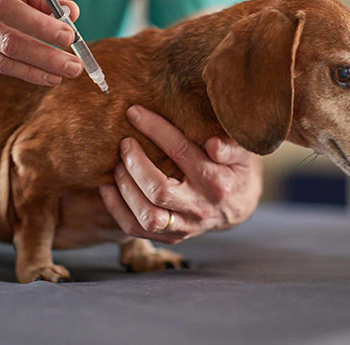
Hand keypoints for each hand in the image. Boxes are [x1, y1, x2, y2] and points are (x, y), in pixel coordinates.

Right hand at [0, 0, 82, 85]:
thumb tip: (71, 13)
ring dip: (44, 58)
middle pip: (6, 10)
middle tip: (70, 39)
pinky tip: (52, 77)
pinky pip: (1, 64)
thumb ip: (50, 1)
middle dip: (42, 27)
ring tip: (72, 68)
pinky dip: (30, 72)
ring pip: (8, 43)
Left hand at [99, 105, 262, 243]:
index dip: (155, 129)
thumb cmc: (235, 169)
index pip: (181, 152)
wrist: (239, 206)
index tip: (134, 113)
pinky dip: (117, 209)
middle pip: (159, 191)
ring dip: (125, 189)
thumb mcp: (241, 153)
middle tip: (124, 144)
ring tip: (117, 166)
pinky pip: (136, 230)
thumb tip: (212, 144)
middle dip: (135, 164)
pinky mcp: (171, 236)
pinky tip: (108, 187)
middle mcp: (199, 207)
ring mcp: (185, 226)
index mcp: (216, 181)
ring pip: (147, 216)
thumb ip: (229, 146)